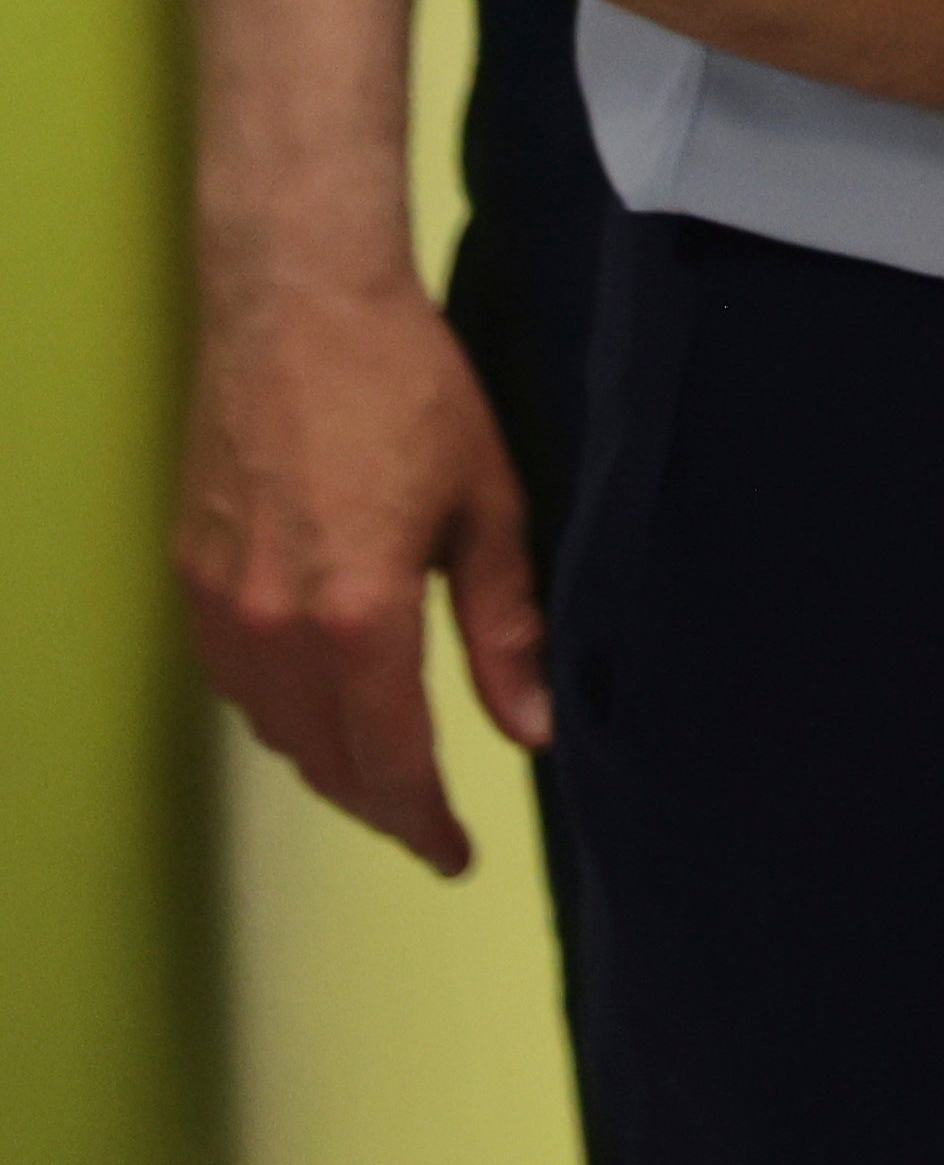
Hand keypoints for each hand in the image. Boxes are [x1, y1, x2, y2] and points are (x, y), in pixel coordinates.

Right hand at [176, 267, 540, 878]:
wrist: (298, 308)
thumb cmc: (409, 391)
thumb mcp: (489, 506)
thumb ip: (506, 628)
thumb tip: (531, 727)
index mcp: (358, 613)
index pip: (390, 759)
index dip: (424, 821)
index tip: (455, 855)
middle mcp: (274, 623)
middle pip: (323, 758)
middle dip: (379, 804)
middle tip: (428, 825)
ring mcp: (220, 600)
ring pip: (271, 726)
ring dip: (327, 760)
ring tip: (385, 771)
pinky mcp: (191, 572)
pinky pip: (233, 677)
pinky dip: (278, 709)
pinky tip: (321, 704)